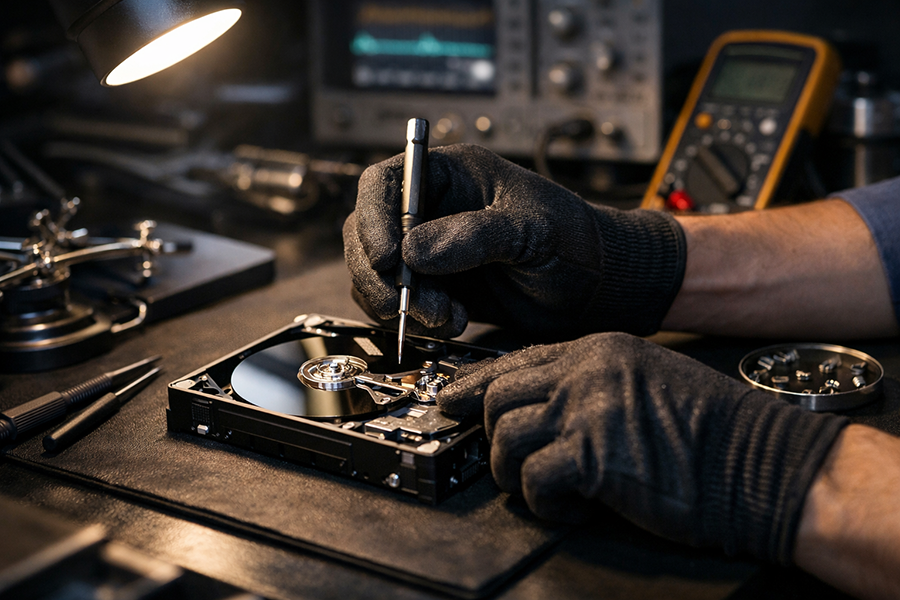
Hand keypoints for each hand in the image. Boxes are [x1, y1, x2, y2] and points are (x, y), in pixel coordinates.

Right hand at [344, 144, 686, 339]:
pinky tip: (450, 323)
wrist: (594, 287)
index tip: (390, 258)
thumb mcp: (532, 229)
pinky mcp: (435, 288)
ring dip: (399, 303)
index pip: (385, 183)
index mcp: (450, 175)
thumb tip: (415, 251)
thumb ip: (477, 236)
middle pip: (368, 235)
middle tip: (415, 306)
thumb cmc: (574, 240)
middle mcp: (431, 210)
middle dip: (383, 276)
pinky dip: (412, 320)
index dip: (374, 218)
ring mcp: (429, 251)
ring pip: (377, 275)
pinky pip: (398, 304)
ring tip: (446, 317)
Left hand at [438, 332, 848, 563]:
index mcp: (599, 351)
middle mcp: (587, 372)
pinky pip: (533, 480)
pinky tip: (569, 506)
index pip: (515, 361)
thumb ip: (590, 385)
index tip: (450, 399)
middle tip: (504, 460)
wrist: (762, 463)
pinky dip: (544, 502)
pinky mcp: (594, 456)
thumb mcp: (646, 382)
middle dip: (492, 434)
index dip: (474, 383)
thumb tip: (537, 408)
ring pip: (505, 437)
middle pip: (499, 396)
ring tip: (544, 487)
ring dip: (514, 472)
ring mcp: (588, 411)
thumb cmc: (711, 432)